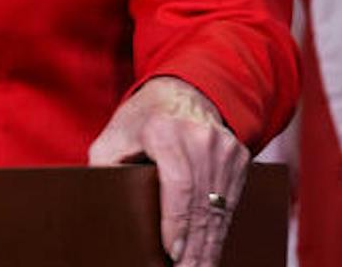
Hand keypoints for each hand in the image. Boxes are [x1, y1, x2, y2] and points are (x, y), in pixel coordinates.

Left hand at [87, 76, 249, 265]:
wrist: (185, 90)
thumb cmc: (141, 119)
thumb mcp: (113, 137)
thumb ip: (105, 169)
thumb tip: (102, 208)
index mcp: (166, 131)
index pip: (178, 186)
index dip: (176, 223)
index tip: (171, 253)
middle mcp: (201, 138)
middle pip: (201, 203)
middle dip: (193, 245)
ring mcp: (225, 148)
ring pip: (219, 207)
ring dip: (209, 244)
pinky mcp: (239, 157)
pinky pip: (230, 202)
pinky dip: (220, 229)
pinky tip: (210, 251)